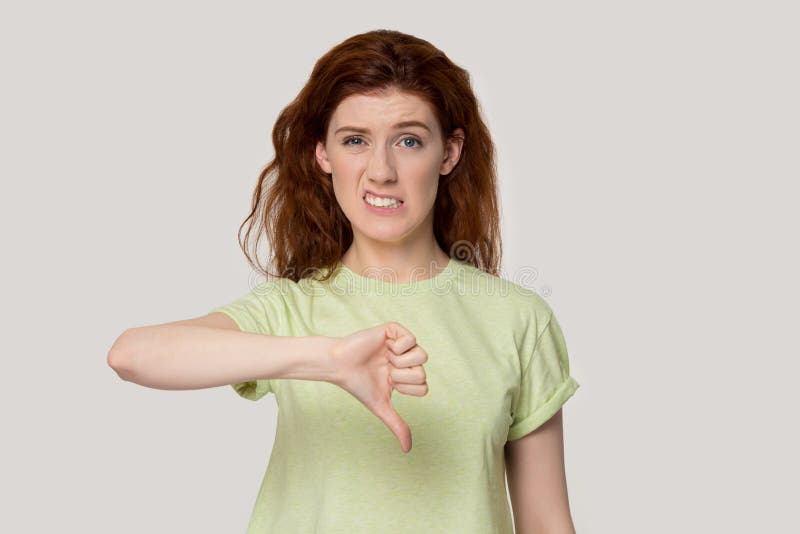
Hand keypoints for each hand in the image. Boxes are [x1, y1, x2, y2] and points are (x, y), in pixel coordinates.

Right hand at [328, 321, 428, 452]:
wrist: (340, 366)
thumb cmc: (358, 385)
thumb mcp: (381, 407)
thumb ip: (397, 425)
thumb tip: (408, 450)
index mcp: (406, 375)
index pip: (423, 386)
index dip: (406, 388)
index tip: (389, 384)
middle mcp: (406, 359)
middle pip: (423, 372)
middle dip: (402, 376)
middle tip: (386, 371)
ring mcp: (401, 344)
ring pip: (422, 355)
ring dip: (401, 362)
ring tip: (386, 359)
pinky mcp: (393, 330)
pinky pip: (411, 338)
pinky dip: (398, 347)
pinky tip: (385, 348)